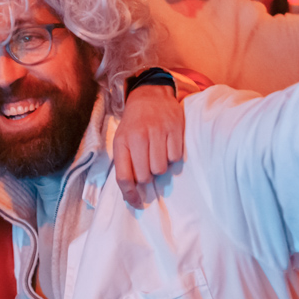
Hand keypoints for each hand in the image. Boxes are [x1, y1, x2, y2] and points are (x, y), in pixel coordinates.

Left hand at [114, 84, 184, 208]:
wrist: (149, 95)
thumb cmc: (134, 124)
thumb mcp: (122, 141)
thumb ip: (125, 165)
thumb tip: (132, 196)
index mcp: (122, 142)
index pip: (124, 177)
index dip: (130, 195)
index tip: (136, 203)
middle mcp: (138, 136)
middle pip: (146, 176)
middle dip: (148, 175)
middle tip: (148, 163)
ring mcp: (157, 131)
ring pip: (162, 168)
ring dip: (161, 167)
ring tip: (158, 154)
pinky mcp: (175, 127)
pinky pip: (176, 157)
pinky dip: (173, 157)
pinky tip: (167, 146)